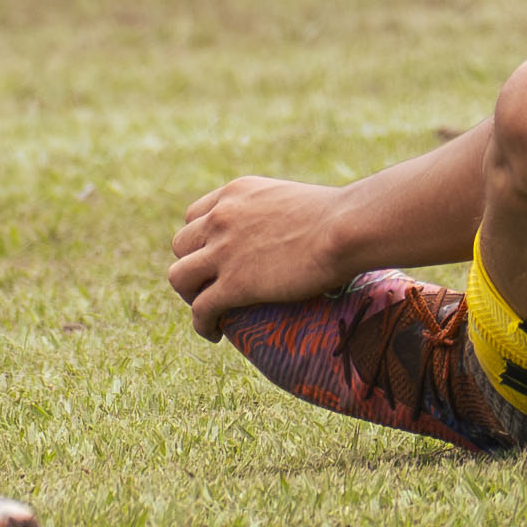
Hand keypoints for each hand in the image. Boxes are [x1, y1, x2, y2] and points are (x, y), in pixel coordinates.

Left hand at [169, 173, 364, 327]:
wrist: (346, 228)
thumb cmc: (340, 216)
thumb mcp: (293, 200)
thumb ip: (276, 213)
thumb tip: (292, 233)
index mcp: (236, 193)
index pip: (194, 215)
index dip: (199, 240)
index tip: (212, 257)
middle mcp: (221, 217)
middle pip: (181, 246)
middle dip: (192, 267)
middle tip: (210, 286)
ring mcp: (224, 250)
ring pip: (180, 277)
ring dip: (189, 296)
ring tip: (208, 311)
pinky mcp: (234, 283)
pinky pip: (201, 309)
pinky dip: (202, 324)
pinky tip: (214, 334)